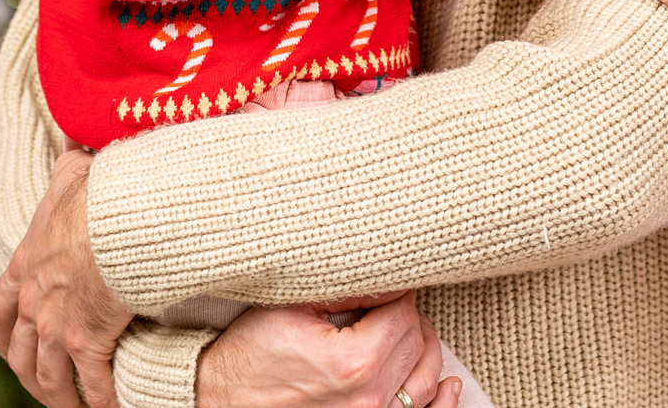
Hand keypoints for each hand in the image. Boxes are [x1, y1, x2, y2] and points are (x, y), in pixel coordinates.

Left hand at [0, 149, 135, 407]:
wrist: (115, 221)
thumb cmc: (97, 194)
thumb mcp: (75, 172)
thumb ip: (70, 163)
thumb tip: (73, 140)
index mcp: (26, 265)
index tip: (6, 344)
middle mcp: (33, 301)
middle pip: (19, 351)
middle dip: (29, 373)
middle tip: (44, 387)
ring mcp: (55, 325)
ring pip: (48, 375)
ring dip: (58, 395)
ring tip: (73, 406)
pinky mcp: (86, 341)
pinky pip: (92, 382)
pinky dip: (100, 399)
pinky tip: (111, 407)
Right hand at [197, 292, 462, 407]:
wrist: (219, 400)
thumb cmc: (248, 354)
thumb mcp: (291, 308)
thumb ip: (346, 289)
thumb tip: (390, 272)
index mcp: (354, 362)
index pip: (404, 312)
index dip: (395, 291)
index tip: (384, 284)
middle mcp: (370, 399)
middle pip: (417, 341)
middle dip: (404, 317)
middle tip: (383, 303)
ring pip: (427, 378)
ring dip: (422, 349)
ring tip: (405, 329)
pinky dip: (442, 400)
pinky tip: (448, 383)